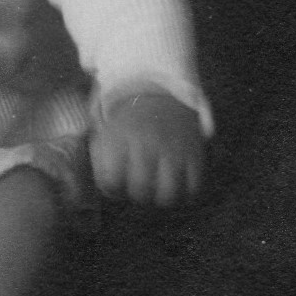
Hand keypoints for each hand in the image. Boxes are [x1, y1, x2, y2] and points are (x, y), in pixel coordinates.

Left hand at [89, 89, 204, 206]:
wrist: (163, 96)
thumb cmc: (130, 123)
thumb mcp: (107, 132)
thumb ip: (100, 161)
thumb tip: (108, 190)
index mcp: (120, 137)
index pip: (112, 180)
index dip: (112, 188)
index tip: (116, 184)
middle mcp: (148, 144)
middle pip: (140, 190)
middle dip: (135, 195)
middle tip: (137, 187)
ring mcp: (174, 150)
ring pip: (168, 196)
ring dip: (159, 199)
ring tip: (156, 191)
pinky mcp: (195, 156)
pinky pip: (192, 190)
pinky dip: (184, 195)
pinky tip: (175, 187)